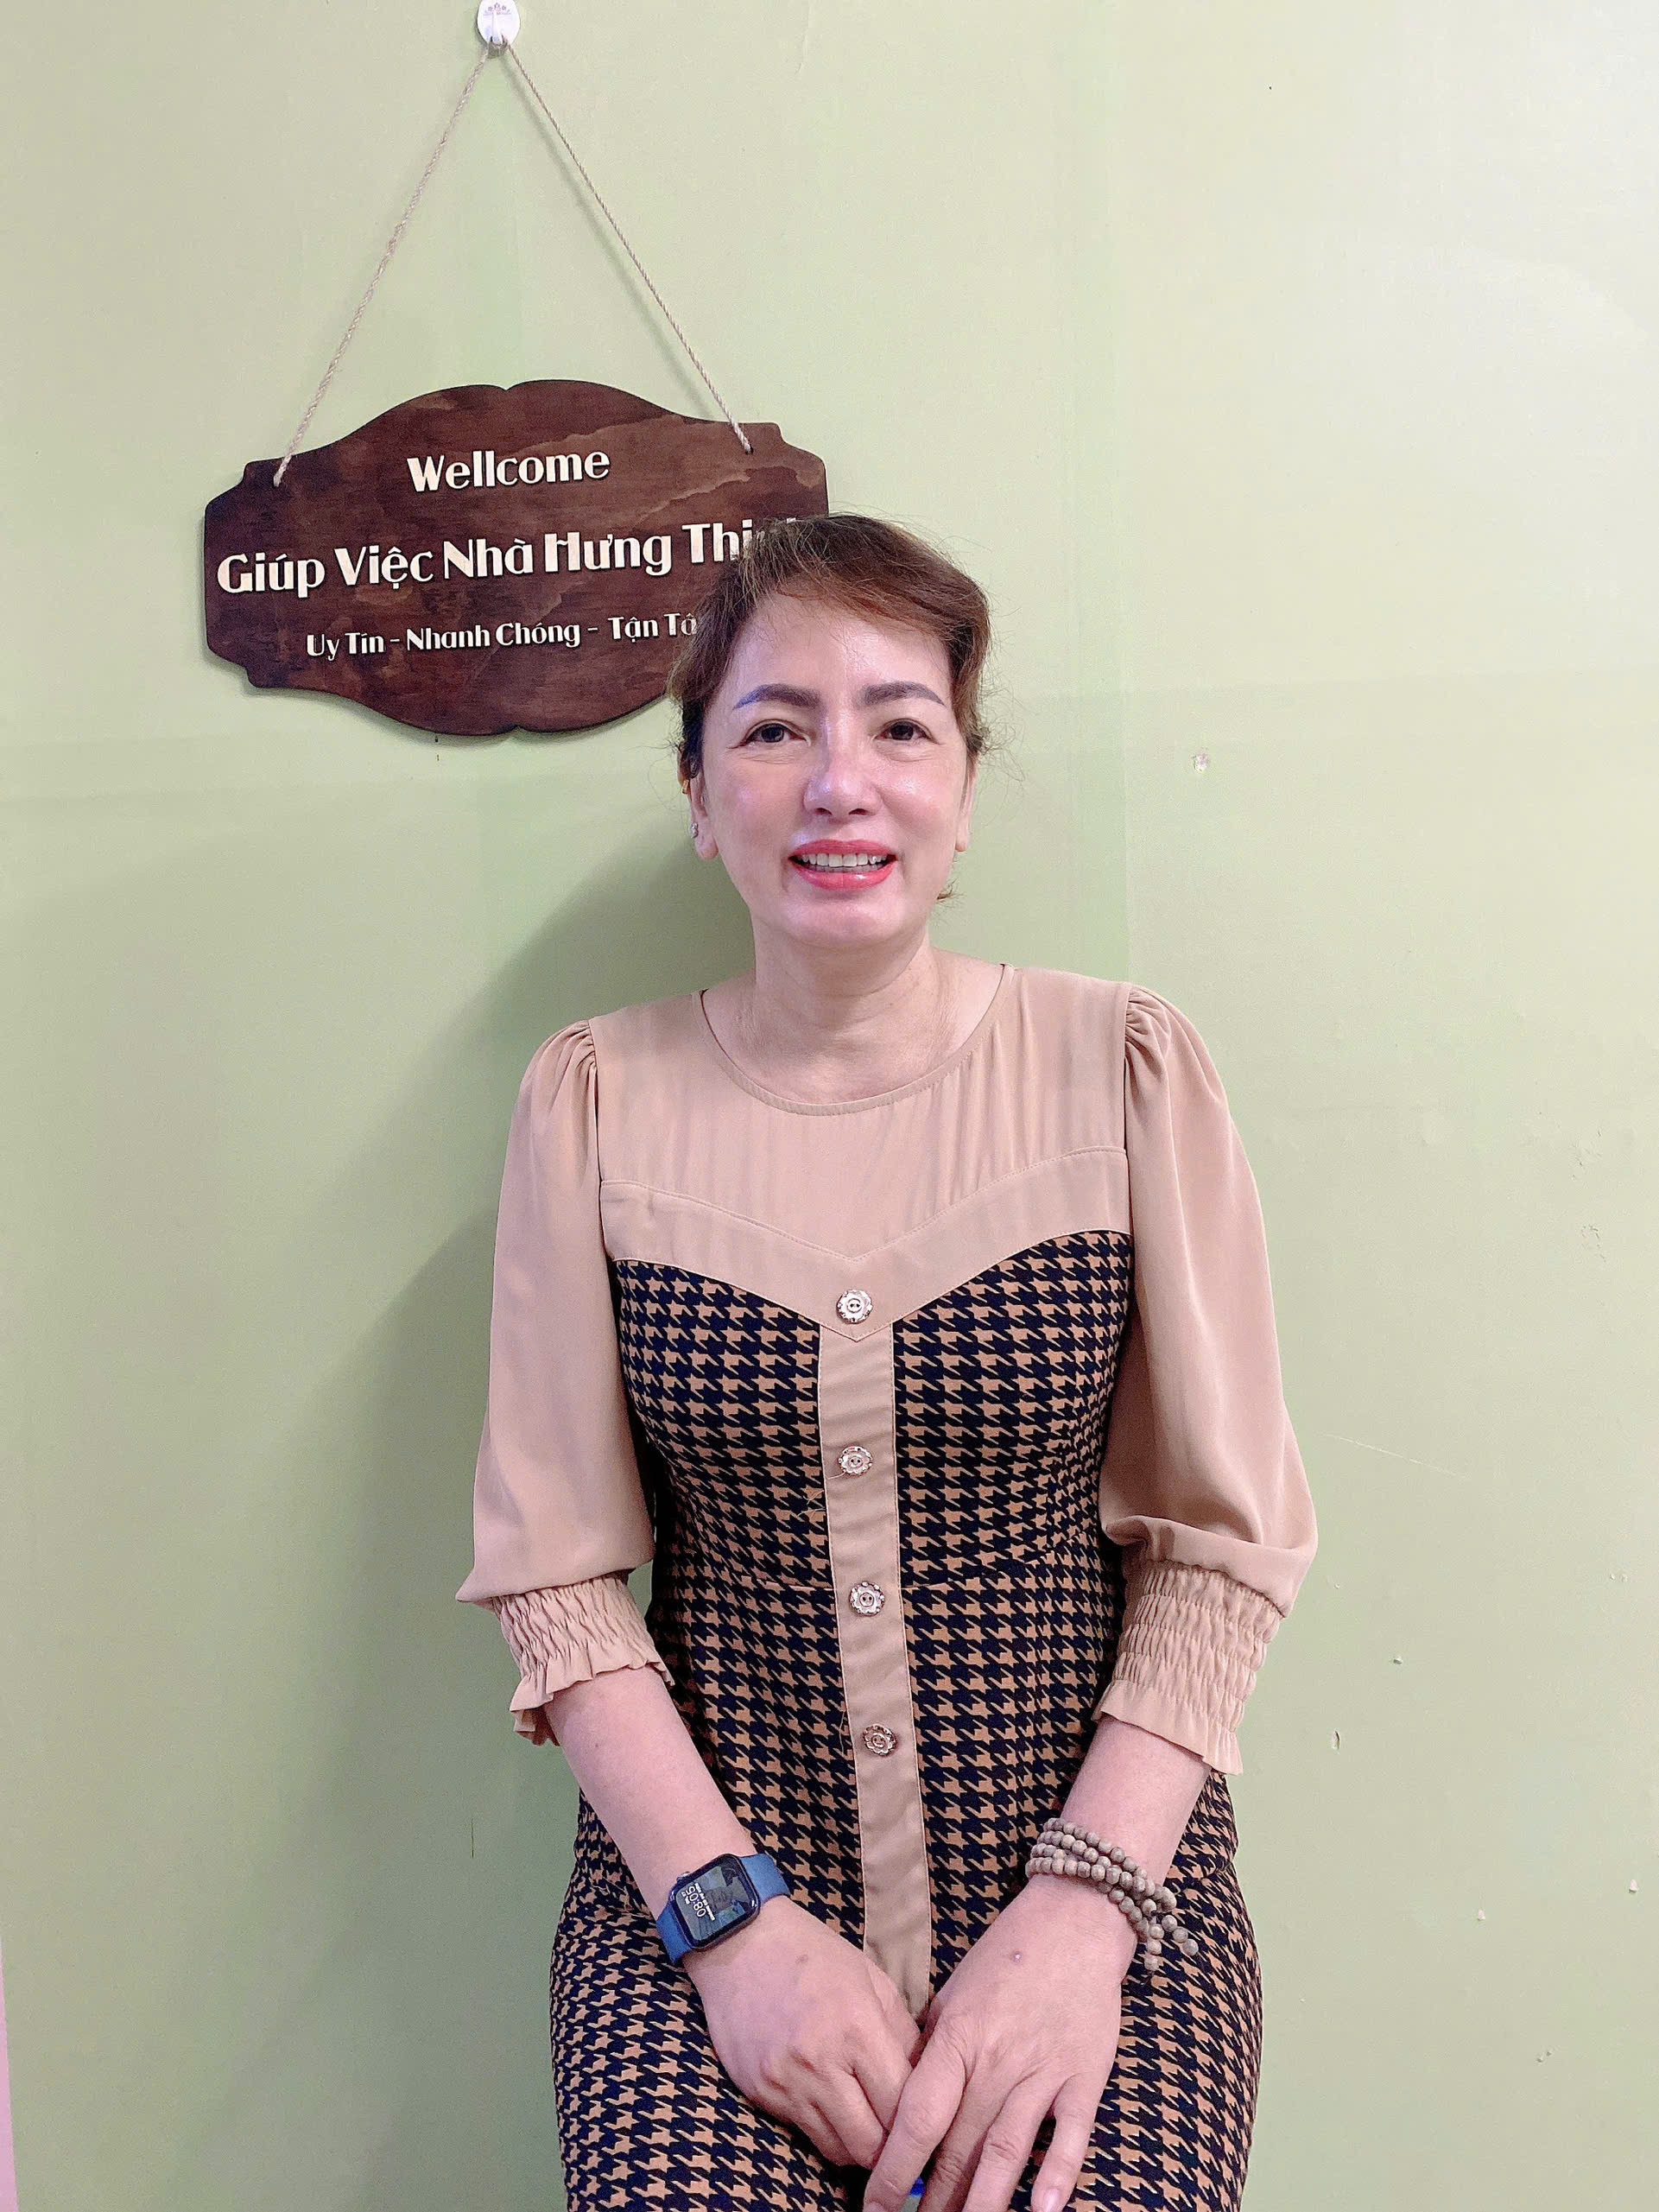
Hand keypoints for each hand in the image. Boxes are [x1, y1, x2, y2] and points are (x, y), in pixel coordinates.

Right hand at [685, 1896, 924, 2168]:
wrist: (740, 1942)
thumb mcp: (871, 1978)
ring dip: (857, 2144)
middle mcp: (821, 2064)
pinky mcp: (761, 2093)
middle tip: (898, 2132)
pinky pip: (803, 2133)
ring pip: (837, 2150)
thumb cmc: (813, 1954)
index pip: (901, 2106)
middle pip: (870, 2145)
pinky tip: (831, 2106)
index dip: (920, 2120)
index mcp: (857, 2029)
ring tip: (867, 2123)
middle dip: (890, 2145)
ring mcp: (786, 2083)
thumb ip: (902, 2033)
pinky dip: (824, 2129)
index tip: (928, 2121)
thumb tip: (926, 2082)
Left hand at [861, 1877, 1134, 2211]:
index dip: (894, 2168)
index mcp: (958, 2036)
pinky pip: (1070, 2136)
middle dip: (934, 2201)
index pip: (918, 2116)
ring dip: (982, 2204)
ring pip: (1006, 2152)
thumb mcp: (952, 1995)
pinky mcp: (1085, 2078)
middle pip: (959, 2147)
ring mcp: (1043, 2071)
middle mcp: (997, 2059)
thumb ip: (930, 2050)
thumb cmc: (1005, 1958)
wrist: (1074, 1920)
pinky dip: (1057, 2176)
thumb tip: (899, 2104)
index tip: (874, 2206)